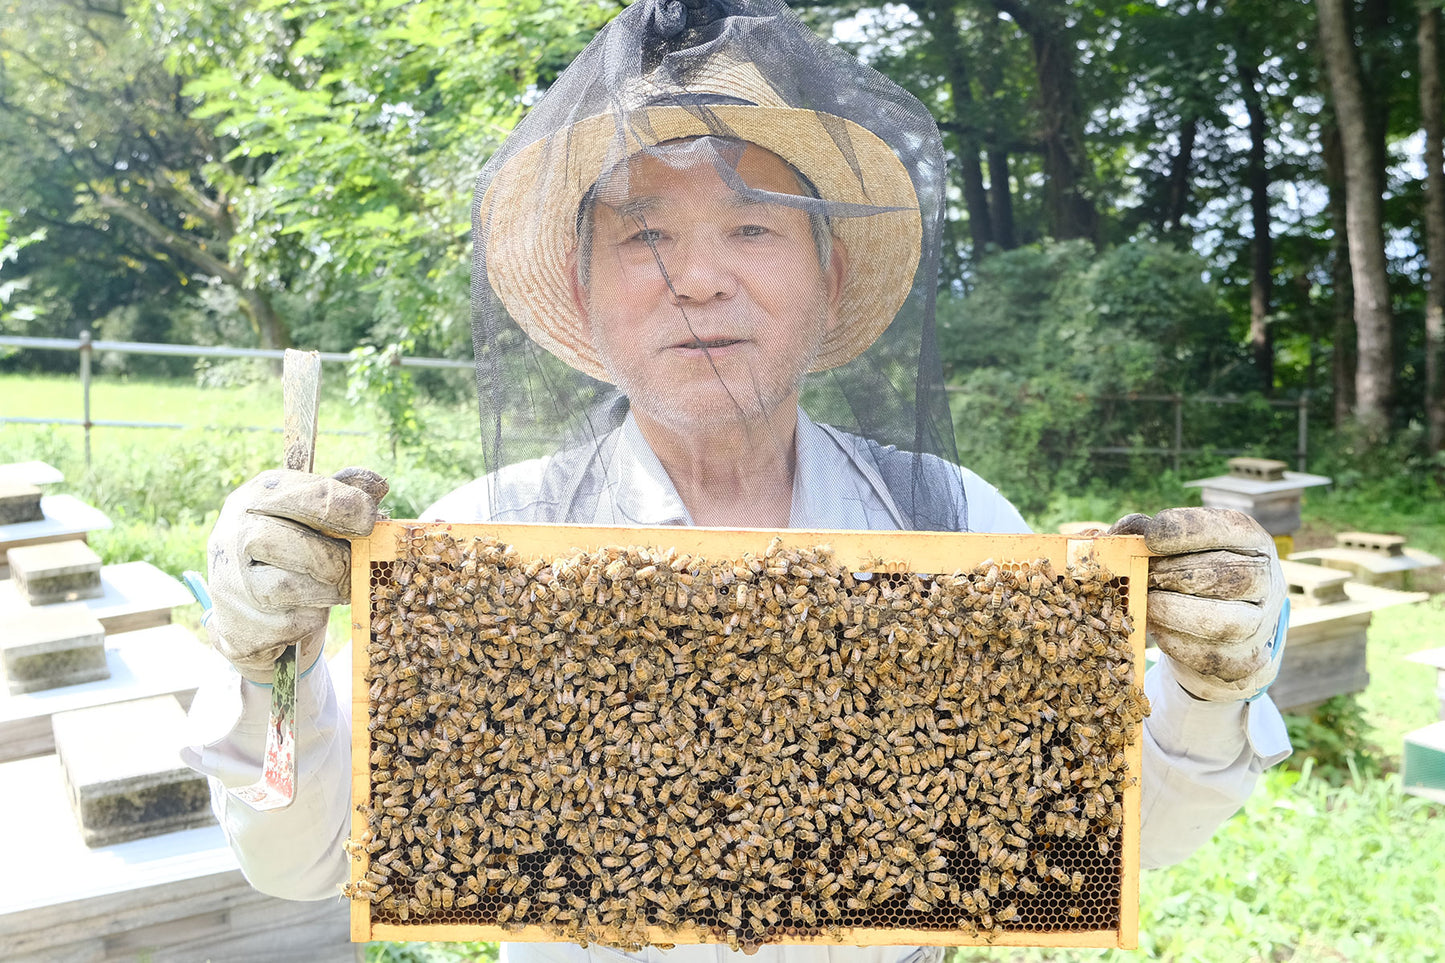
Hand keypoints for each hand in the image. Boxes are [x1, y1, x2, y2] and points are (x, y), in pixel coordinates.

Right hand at [206, 467, 386, 683]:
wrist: (243, 605)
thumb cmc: (286, 548)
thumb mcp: (307, 513)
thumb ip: (341, 496)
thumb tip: (378, 486)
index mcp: (259, 495)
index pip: (315, 497)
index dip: (353, 510)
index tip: (368, 522)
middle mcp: (237, 533)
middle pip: (302, 545)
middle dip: (339, 559)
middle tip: (351, 564)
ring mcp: (234, 580)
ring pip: (294, 586)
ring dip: (328, 590)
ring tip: (334, 585)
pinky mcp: (242, 621)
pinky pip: (295, 621)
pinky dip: (312, 616)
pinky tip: (307, 607)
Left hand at [1108, 507, 1285, 701]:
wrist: (1217, 633)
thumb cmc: (1187, 576)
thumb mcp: (1173, 547)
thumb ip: (1142, 535)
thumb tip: (1119, 535)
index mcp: (1252, 542)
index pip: (1232, 528)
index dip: (1189, 531)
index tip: (1151, 536)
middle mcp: (1266, 581)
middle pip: (1229, 575)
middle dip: (1176, 575)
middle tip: (1143, 577)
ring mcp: (1260, 625)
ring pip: (1225, 621)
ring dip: (1175, 612)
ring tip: (1146, 605)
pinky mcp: (1246, 662)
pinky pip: (1212, 656)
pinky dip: (1177, 644)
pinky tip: (1158, 630)